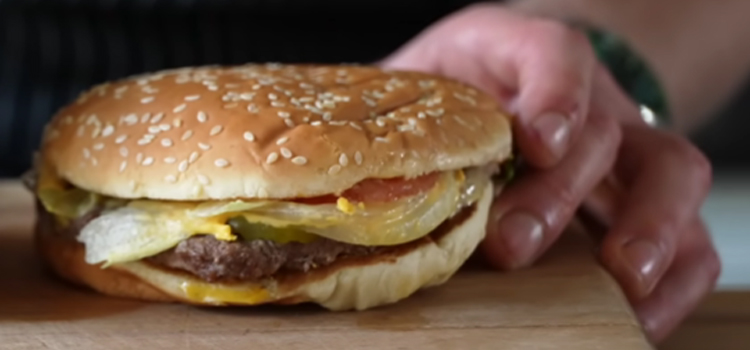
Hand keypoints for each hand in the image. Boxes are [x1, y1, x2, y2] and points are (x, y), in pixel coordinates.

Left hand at [379, 3, 719, 342]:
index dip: (555, 93)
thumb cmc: (459, 99)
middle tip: (511, 242)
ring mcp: (628, 151)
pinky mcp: (648, 203)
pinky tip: (637, 315)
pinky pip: (694, 238)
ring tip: (617, 278)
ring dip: (648, 228)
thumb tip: (334, 185)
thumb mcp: (422, 93)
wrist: (513, 94)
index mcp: (523, 60)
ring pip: (671, 172)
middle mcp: (588, 101)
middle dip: (559, 193)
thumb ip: (394, 128)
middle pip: (601, 131)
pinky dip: (676, 282)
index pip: (557, 54)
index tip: (536, 140)